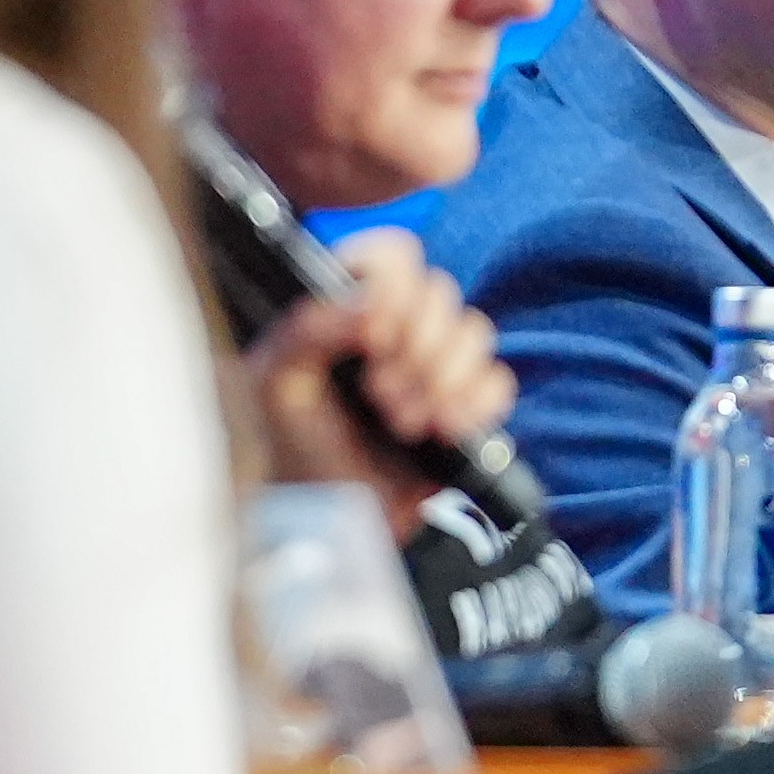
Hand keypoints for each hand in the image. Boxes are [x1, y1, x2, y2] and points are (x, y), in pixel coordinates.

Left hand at [252, 229, 518, 535]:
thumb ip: (307, 329)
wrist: (330, 519)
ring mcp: (437, 364)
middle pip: (441, 292)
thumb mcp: (274, 381)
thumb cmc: (289, 445)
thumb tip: (371, 304)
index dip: (394, 287)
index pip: (393, 255)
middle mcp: (398, 325)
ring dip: (440, 381)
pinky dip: (476, 405)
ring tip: (402, 423)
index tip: (373, 336)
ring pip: (475, 333)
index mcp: (348, 303)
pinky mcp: (468, 405)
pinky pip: (498, 382)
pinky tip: (443, 431)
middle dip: (414, 349)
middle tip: (378, 395)